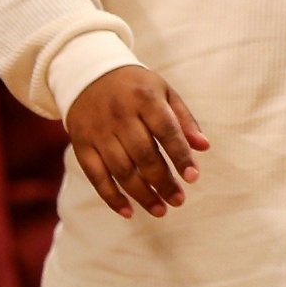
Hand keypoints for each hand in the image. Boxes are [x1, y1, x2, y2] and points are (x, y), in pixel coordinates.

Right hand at [65, 66, 208, 218]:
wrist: (88, 75)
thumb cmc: (136, 87)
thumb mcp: (164, 92)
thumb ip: (184, 119)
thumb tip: (203, 147)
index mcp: (145, 98)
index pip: (166, 130)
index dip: (180, 155)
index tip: (193, 177)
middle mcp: (120, 116)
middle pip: (143, 155)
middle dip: (162, 181)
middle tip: (179, 200)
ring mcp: (98, 132)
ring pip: (121, 169)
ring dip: (141, 194)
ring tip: (161, 209)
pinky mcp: (82, 145)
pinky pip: (96, 176)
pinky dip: (111, 196)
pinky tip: (128, 211)